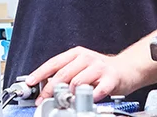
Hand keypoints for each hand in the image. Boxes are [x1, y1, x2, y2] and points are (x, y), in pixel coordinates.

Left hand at [26, 47, 156, 101]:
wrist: (126, 69)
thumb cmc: (101, 70)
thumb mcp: (81, 66)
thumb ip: (65, 73)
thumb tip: (44, 86)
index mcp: (77, 54)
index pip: (54, 63)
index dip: (40, 73)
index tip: (30, 82)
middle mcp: (87, 58)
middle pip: (63, 74)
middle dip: (50, 90)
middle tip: (44, 101)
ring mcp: (99, 67)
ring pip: (78, 82)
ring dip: (71, 94)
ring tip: (68, 101)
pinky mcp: (111, 78)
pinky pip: (97, 90)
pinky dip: (91, 97)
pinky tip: (88, 99)